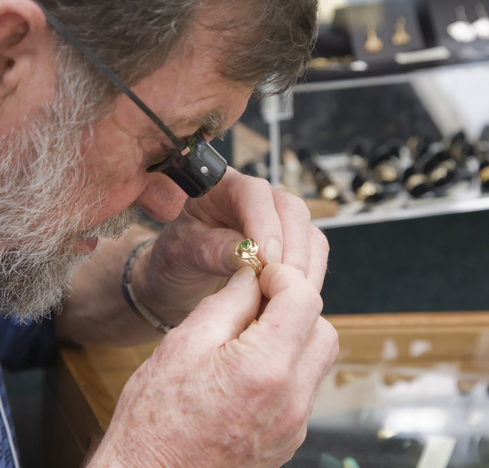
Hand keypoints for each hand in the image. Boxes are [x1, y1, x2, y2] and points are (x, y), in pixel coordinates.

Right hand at [90, 263, 338, 466]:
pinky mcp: (288, 441)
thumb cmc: (155, 420)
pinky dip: (286, 368)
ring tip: (249, 336)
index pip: (305, 300)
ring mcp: (293, 427)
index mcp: (264, 370)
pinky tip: (248, 369)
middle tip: (257, 302)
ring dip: (293, 337)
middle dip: (295, 307)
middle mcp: (291, 402)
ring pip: (316, 360)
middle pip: (322, 330)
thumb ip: (226, 304)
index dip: (284, 277)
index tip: (262, 274)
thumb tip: (251, 278)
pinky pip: (303, 390)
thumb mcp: (183, 344)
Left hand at [136, 168, 328, 324]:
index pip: (252, 193)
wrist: (181, 281)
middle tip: (283, 284)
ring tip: (286, 298)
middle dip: (292, 248)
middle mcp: (257, 199)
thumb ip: (210, 250)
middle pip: (291, 210)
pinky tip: (292, 301)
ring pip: (309, 234)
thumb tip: (247, 255)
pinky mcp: (293, 248)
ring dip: (304, 268)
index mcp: (222, 187)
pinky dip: (308, 279)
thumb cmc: (175, 259)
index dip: (264, 223)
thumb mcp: (180, 253)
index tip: (266, 258)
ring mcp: (279, 222)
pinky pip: (313, 258)